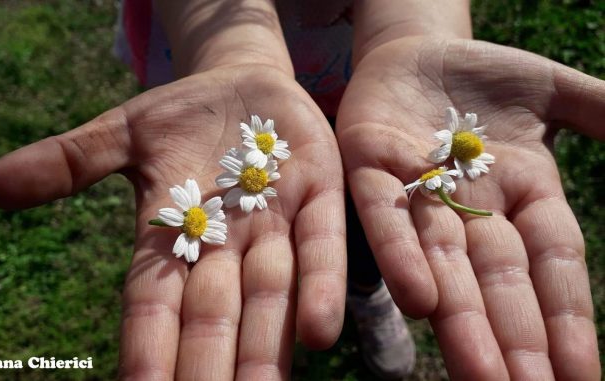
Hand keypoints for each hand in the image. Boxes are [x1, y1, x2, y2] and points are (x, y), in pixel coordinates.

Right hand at [0, 64, 345, 379]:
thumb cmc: (181, 118)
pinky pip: (321, 246)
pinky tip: (320, 334)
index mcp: (172, 237)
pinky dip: (322, 285)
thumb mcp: (122, 133)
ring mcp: (275, 225)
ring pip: (270, 295)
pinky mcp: (319, 197)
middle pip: (214, 316)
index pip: (153, 304)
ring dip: (266, 349)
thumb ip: (69, 161)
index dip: (147, 349)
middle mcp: (225, 246)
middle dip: (209, 365)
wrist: (247, 87)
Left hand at [336, 36, 603, 379]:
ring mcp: (419, 190)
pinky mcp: (370, 167)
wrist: (415, 50)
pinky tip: (421, 301)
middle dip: (515, 340)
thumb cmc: (483, 77)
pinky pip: (386, 216)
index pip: (552, 266)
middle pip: (499, 281)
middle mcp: (472, 206)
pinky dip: (402, 256)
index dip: (567, 320)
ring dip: (462, 320)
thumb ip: (600, 113)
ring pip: (444, 264)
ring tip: (481, 375)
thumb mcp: (552, 92)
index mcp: (523, 194)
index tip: (581, 378)